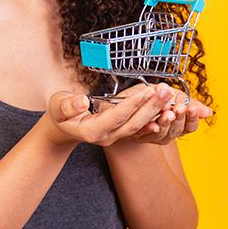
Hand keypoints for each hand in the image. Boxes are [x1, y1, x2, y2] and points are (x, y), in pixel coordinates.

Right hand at [44, 86, 174, 147]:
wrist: (64, 127)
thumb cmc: (60, 113)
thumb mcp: (58, 106)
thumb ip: (68, 105)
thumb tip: (82, 101)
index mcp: (91, 131)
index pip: (116, 117)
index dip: (132, 104)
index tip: (147, 91)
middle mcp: (107, 137)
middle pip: (133, 123)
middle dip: (151, 107)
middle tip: (166, 91)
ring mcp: (116, 137)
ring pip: (140, 125)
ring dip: (156, 110)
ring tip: (169, 94)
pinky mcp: (122, 133)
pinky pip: (141, 126)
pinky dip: (155, 116)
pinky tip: (167, 106)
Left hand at [94, 82, 213, 145]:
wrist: (115, 101)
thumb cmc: (143, 96)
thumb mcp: (167, 95)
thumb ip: (188, 103)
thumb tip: (208, 112)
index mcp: (174, 123)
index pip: (189, 126)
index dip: (191, 118)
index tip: (190, 107)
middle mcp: (163, 133)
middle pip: (176, 131)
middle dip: (179, 118)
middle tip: (180, 107)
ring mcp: (148, 136)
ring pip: (161, 135)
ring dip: (166, 123)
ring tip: (168, 111)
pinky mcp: (132, 136)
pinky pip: (142, 135)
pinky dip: (149, 129)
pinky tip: (153, 123)